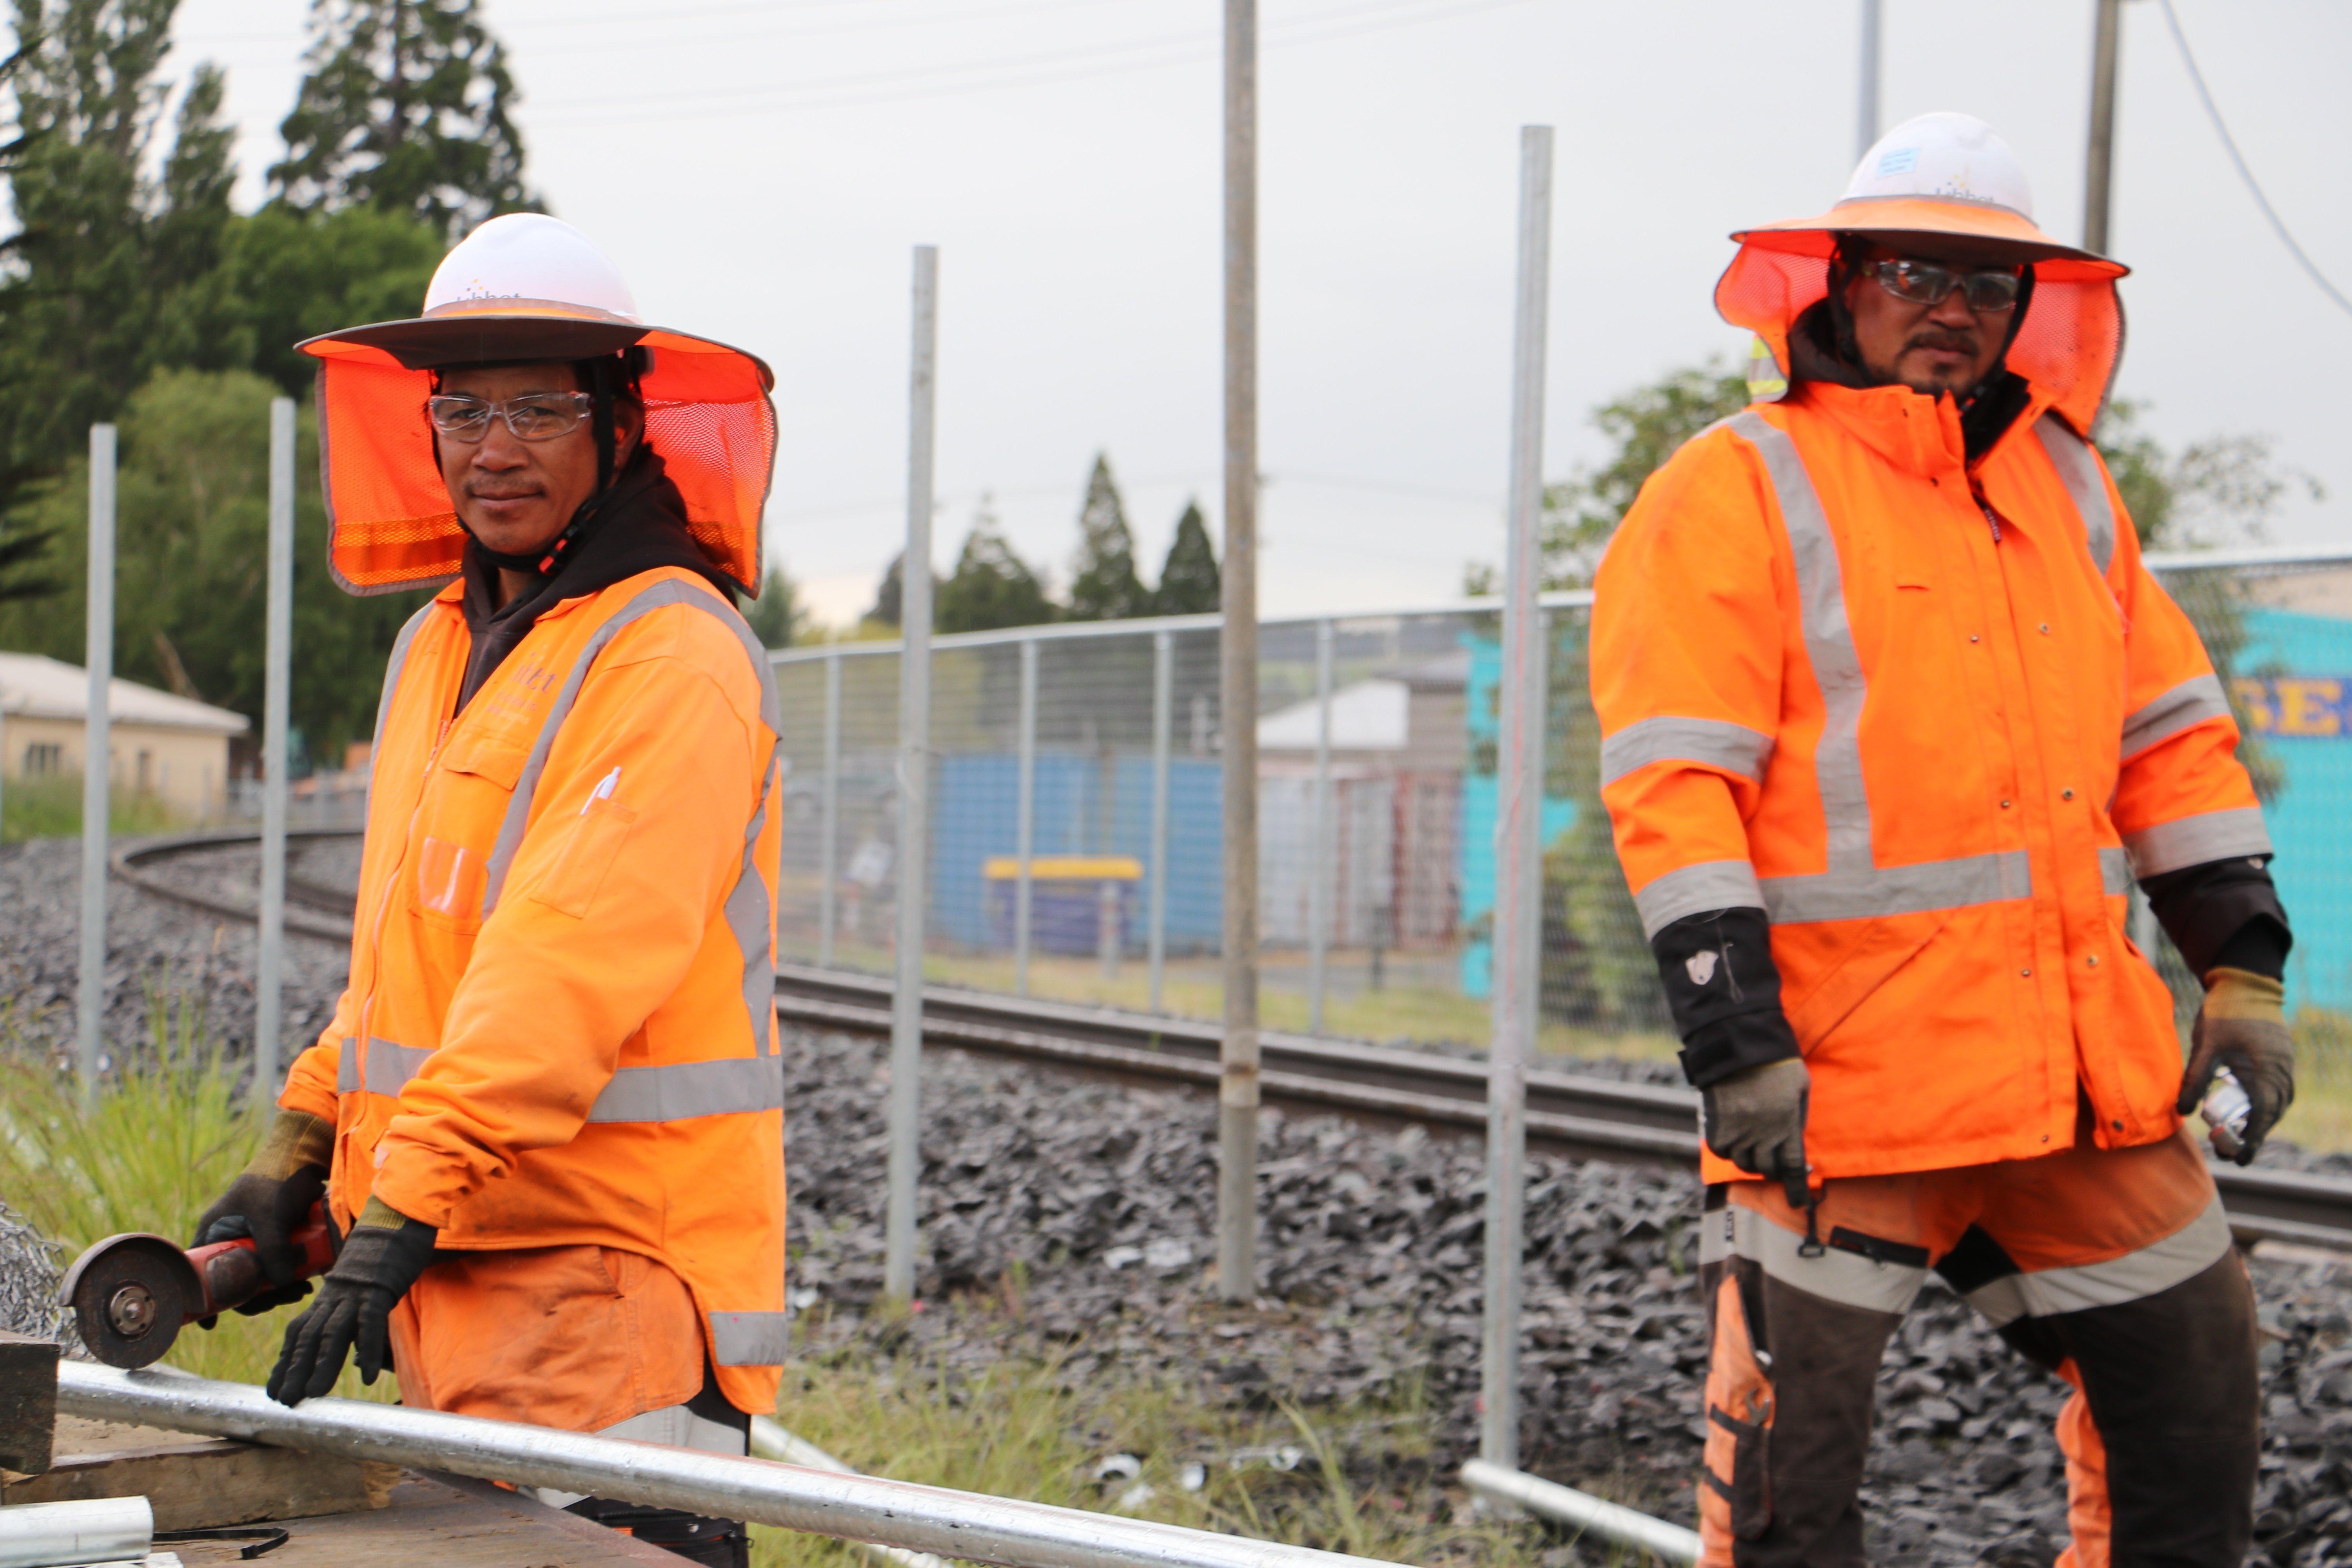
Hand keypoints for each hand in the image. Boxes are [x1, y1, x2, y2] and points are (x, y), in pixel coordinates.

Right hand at [192, 1111, 333, 1321]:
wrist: (305, 1155)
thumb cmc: (277, 1179)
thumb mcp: (270, 1215)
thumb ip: (272, 1250)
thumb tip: (280, 1286)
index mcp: (216, 1231)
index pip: (201, 1272)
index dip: (205, 1298)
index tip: (212, 1322)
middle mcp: (232, 1239)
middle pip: (236, 1281)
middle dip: (257, 1296)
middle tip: (281, 1299)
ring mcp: (256, 1240)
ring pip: (261, 1277)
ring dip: (278, 1289)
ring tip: (300, 1290)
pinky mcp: (279, 1240)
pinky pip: (280, 1267)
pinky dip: (290, 1277)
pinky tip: (307, 1281)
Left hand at [267, 1199, 436, 1406]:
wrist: (395, 1217)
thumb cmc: (381, 1254)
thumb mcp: (358, 1284)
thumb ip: (349, 1311)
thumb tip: (350, 1352)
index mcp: (327, 1296)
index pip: (299, 1332)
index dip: (285, 1361)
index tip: (274, 1389)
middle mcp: (335, 1297)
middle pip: (310, 1337)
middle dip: (295, 1370)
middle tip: (284, 1400)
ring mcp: (356, 1293)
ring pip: (334, 1332)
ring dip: (323, 1365)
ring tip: (313, 1394)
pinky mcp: (380, 1289)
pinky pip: (371, 1322)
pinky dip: (366, 1348)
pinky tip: (363, 1375)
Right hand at [1702, 1057, 1811, 1208]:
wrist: (1740, 1043)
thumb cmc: (1777, 1063)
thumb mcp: (1800, 1088)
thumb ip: (1797, 1117)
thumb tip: (1794, 1140)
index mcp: (1788, 1124)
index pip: (1793, 1167)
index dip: (1796, 1188)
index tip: (1798, 1202)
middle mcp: (1764, 1133)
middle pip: (1767, 1169)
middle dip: (1772, 1169)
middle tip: (1772, 1161)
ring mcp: (1739, 1129)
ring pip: (1743, 1163)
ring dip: (1749, 1159)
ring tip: (1752, 1147)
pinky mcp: (1718, 1123)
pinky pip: (1721, 1150)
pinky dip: (1728, 1149)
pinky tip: (1733, 1138)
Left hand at [2180, 967, 2295, 1165]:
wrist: (2244, 984)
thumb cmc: (2225, 1013)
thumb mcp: (2207, 1045)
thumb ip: (2196, 1078)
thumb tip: (2183, 1112)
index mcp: (2268, 1069)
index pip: (2264, 1111)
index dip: (2252, 1136)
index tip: (2240, 1155)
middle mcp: (2281, 1071)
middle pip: (2272, 1112)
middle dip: (2253, 1136)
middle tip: (2230, 1154)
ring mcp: (2282, 1066)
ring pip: (2275, 1104)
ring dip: (2258, 1122)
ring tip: (2236, 1140)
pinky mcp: (2276, 1061)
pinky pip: (2274, 1091)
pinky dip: (2262, 1106)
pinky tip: (2245, 1113)